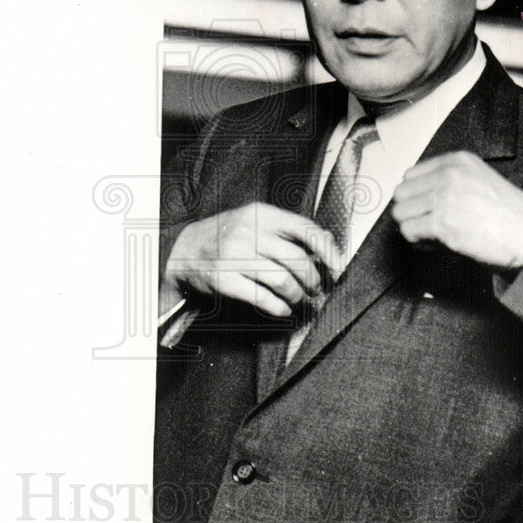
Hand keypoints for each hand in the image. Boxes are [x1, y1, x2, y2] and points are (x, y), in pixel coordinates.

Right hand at [161, 202, 342, 317]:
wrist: (185, 249)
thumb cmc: (228, 234)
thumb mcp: (255, 220)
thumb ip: (288, 228)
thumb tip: (326, 239)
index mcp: (260, 213)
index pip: (304, 229)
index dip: (327, 250)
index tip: (338, 267)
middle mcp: (248, 232)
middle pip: (298, 260)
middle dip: (313, 279)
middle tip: (316, 288)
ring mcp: (234, 256)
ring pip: (283, 281)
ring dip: (297, 295)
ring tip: (298, 298)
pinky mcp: (224, 280)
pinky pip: (262, 298)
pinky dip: (279, 307)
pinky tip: (282, 308)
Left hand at [391, 151, 522, 269]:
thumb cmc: (508, 214)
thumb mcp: (477, 180)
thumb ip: (446, 181)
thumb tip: (412, 198)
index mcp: (457, 161)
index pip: (410, 175)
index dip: (415, 195)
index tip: (426, 208)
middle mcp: (449, 175)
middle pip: (401, 193)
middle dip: (411, 212)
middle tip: (427, 224)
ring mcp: (445, 198)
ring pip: (401, 213)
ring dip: (413, 227)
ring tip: (433, 235)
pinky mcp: (442, 223)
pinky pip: (409, 231)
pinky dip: (418, 241)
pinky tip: (436, 244)